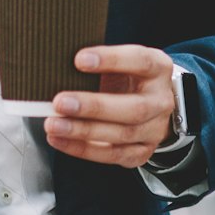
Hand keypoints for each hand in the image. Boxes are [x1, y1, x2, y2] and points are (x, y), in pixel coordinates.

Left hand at [42, 45, 176, 168]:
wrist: (150, 103)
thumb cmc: (127, 77)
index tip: (79, 60)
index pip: (140, 61)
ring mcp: (155, 129)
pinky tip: (60, 140)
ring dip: (83, 131)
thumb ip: (98, 63)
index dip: (111, 60)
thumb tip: (59, 67)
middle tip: (60, 102)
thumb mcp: (121, 62)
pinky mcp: (143, 151)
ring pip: (122, 134)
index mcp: (158, 68)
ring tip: (53, 125)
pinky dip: (83, 149)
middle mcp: (161, 100)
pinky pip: (113, 155)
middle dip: (94, 106)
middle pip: (134, 108)